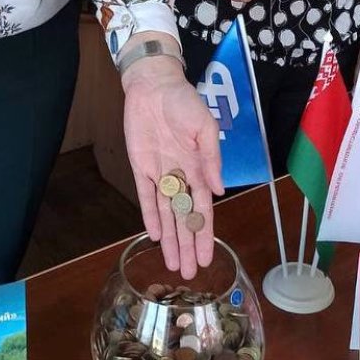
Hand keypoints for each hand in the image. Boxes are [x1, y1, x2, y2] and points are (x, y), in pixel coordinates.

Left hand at [121, 53, 223, 278]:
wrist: (154, 85)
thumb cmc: (185, 101)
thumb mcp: (204, 126)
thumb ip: (211, 158)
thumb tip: (219, 190)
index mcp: (199, 167)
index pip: (203, 209)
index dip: (204, 235)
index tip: (208, 258)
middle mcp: (180, 175)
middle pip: (184, 218)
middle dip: (186, 245)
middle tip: (188, 274)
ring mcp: (160, 173)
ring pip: (166, 213)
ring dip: (170, 238)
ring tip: (172, 264)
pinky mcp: (140, 167)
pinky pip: (145, 196)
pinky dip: (149, 215)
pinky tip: (154, 235)